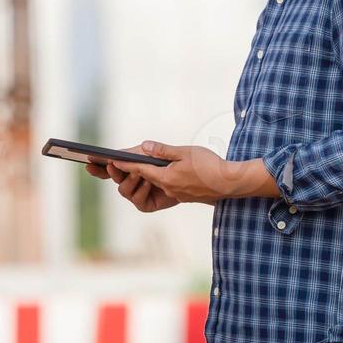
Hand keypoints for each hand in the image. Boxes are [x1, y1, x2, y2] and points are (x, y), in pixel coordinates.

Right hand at [84, 150, 179, 212]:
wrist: (193, 184)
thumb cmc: (179, 166)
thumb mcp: (166, 155)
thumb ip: (153, 151)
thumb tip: (143, 146)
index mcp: (132, 166)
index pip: (110, 166)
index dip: (98, 165)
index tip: (89, 160)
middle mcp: (132, 179)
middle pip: (113, 178)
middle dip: (111, 172)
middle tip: (112, 165)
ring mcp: (138, 192)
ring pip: (123, 189)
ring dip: (130, 180)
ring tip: (141, 173)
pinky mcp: (146, 203)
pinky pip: (137, 200)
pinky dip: (142, 191)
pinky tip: (149, 184)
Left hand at [111, 141, 258, 204]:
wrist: (230, 184)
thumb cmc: (210, 166)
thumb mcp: (185, 152)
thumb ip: (164, 150)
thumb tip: (144, 146)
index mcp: (166, 177)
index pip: (141, 170)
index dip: (126, 164)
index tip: (112, 160)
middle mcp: (168, 188)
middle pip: (147, 179)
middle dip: (135, 171)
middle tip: (124, 161)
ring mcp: (177, 194)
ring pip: (158, 183)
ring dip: (150, 175)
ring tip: (146, 165)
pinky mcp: (185, 196)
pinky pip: (169, 187)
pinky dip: (163, 180)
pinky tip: (167, 173)